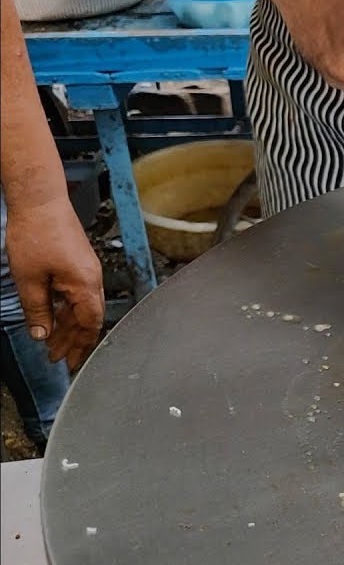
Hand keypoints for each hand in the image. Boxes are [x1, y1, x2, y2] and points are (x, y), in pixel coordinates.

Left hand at [5, 198, 103, 370]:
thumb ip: (37, 310)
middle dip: (74, 341)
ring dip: (70, 326)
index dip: (80, 346)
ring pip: (83, 307)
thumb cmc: (37, 233)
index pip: (90, 324)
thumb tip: (41, 334)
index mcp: (85, 285)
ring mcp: (88, 270)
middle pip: (88, 318)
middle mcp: (93, 279)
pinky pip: (79, 294)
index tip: (69, 362)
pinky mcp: (80, 263)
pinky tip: (55, 316)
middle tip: (59, 358)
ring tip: (54, 341)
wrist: (41, 202)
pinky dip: (68, 310)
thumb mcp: (29, 279)